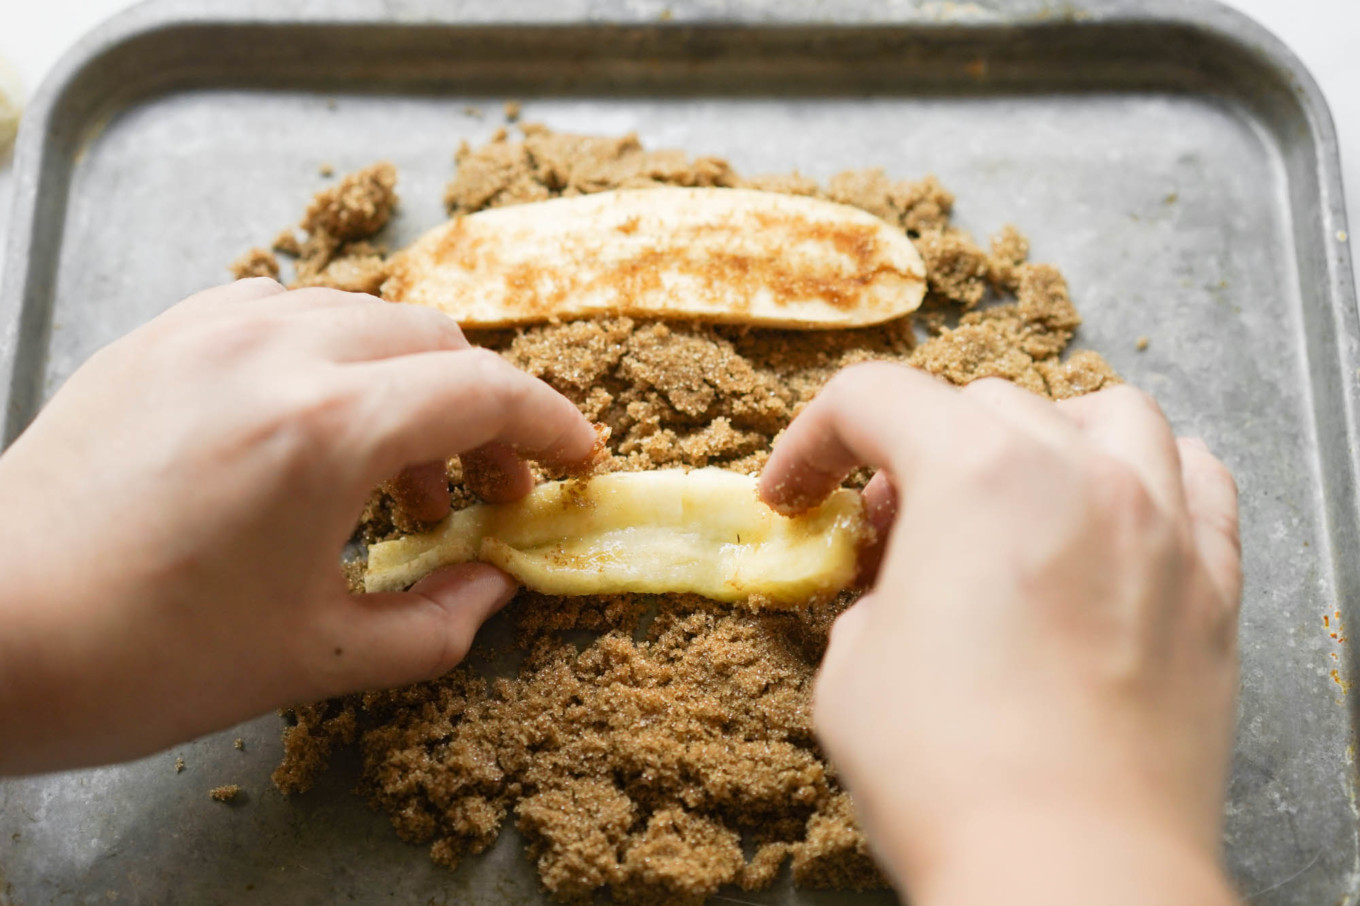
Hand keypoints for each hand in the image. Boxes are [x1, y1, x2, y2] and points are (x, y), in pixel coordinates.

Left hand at [0, 279, 596, 772]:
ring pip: (362, 319)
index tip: (579, 460)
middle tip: (487, 493)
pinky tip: (316, 432)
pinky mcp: (162, 334)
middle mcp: (276, 350)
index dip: (551, 425)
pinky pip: (285, 315)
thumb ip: (436, 624)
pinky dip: (334, 361)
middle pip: (434, 343)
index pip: (485, 391)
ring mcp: (210, 329)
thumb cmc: (140, 655)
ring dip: (409, 386)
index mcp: (325, 426)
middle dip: (484, 413)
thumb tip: (496, 586)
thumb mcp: (314, 656)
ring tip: (398, 478)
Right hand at [759, 364, 1241, 905]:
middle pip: (983, 405)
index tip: (792, 497)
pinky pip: (1197, 481)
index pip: (873, 399)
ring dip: (1041, 438)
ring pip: (1108, 416)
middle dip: (914, 454)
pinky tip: (1115, 516)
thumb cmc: (946, 771)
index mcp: (974, 472)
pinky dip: (1148, 476)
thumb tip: (901, 587)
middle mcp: (1080, 472)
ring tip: (1008, 497)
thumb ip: (871, 592)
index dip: (809, 443)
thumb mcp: (853, 666)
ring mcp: (1160, 524)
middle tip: (884, 531)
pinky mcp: (1213, 587)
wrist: (1070, 871)